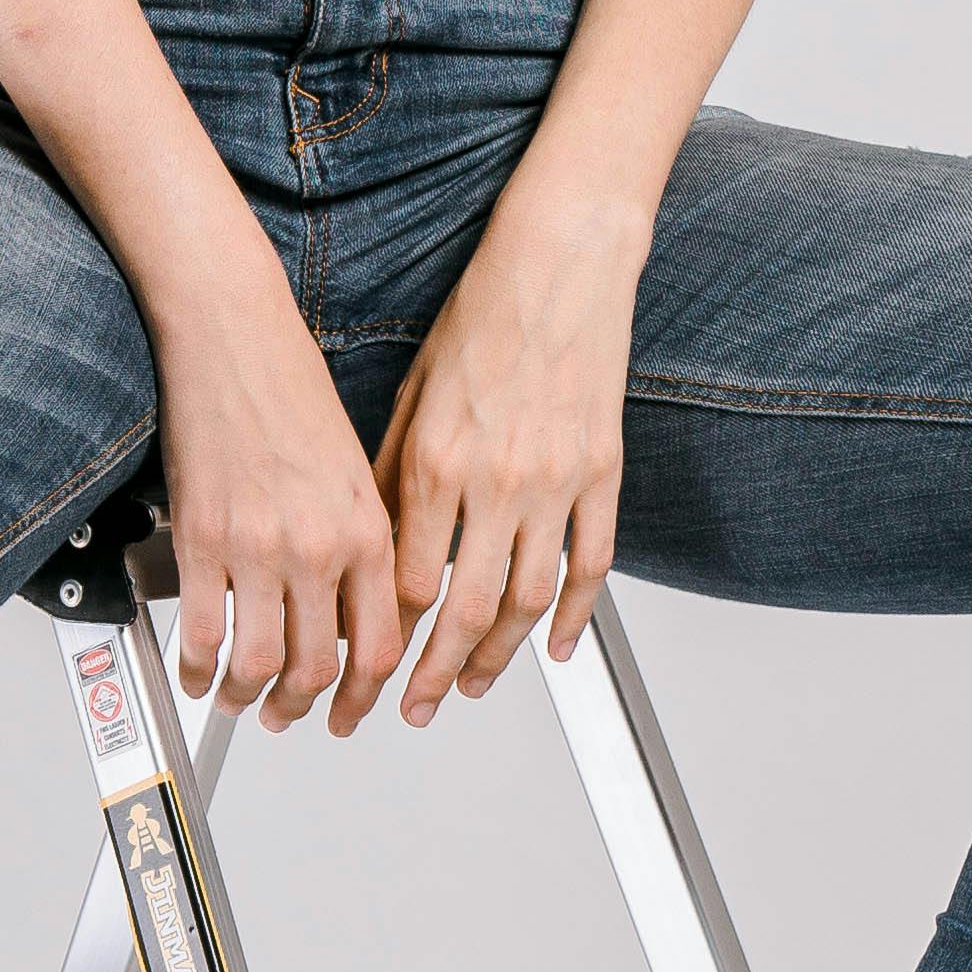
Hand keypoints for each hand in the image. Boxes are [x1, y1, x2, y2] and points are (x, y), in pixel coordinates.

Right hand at [155, 271, 407, 731]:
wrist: (233, 333)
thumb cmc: (289, 384)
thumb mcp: (352, 465)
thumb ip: (358, 538)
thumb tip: (350, 604)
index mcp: (366, 528)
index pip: (380, 644)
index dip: (365, 694)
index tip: (349, 708)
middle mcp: (319, 546)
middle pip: (319, 667)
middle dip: (302, 707)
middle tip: (288, 715)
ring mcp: (260, 547)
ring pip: (260, 664)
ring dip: (247, 697)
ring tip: (238, 700)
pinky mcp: (202, 539)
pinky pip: (201, 632)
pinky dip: (196, 667)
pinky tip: (195, 669)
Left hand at [374, 191, 642, 725]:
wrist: (562, 264)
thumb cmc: (483, 317)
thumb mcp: (413, 393)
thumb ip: (392, 472)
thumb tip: (369, 543)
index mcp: (438, 460)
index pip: (408, 580)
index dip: (387, 634)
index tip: (371, 662)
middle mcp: (496, 479)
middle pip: (465, 608)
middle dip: (435, 672)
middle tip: (417, 707)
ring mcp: (556, 480)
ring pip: (528, 599)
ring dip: (499, 656)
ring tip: (475, 685)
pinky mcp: (602, 473)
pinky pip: (591, 564)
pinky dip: (573, 616)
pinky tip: (553, 647)